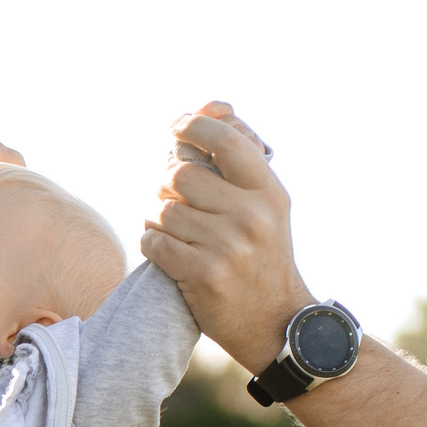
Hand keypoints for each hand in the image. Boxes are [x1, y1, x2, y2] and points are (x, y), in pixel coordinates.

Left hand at [139, 102, 312, 372]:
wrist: (274, 321)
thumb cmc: (261, 254)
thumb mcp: (264, 203)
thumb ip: (238, 158)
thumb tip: (212, 104)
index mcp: (269, 191)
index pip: (226, 140)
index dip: (195, 125)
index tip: (177, 125)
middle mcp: (252, 214)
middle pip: (179, 174)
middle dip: (166, 185)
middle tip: (174, 201)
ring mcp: (229, 245)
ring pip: (162, 209)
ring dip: (156, 219)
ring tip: (174, 233)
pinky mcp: (204, 274)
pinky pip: (154, 242)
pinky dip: (152, 245)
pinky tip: (169, 254)